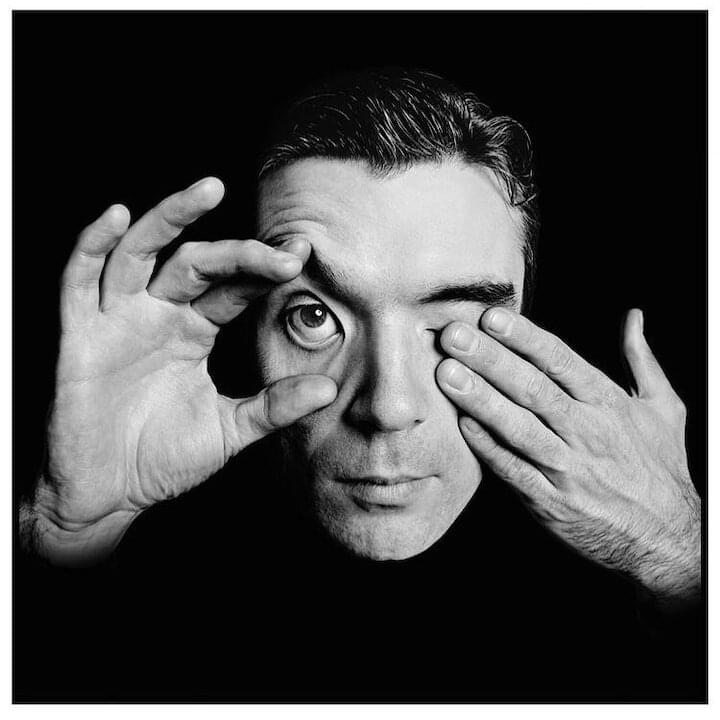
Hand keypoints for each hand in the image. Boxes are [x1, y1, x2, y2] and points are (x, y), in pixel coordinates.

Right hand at [26, 178, 336, 565]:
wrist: (109, 494)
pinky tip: (115, 216)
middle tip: (282, 250)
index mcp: (194, 331)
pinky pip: (79, 281)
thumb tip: (327, 388)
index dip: (264, 269)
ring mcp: (118, 320)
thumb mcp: (228, 430)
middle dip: (240, 252)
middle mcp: (159, 315)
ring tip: (209, 190)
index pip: (233, 287)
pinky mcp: (79, 335)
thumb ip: (273, 407)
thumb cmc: (164, 459)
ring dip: (170, 217)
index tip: (303, 256)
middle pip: (198, 262)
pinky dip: (91, 246)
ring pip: (140, 252)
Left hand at [436, 307, 700, 607]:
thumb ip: (642, 360)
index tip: (492, 316)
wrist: (666, 537)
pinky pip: (512, 470)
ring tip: (447, 374)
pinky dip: (487, 447)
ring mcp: (566, 468)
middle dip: (490, 359)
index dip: (525, 337)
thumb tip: (634, 318)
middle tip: (455, 336)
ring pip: (518, 427)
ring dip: (480, 399)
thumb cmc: (660, 468)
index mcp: (608, 404)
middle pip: (532, 389)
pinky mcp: (549, 501)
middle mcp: (586, 432)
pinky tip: (461, 425)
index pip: (560, 361)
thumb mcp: (664, 408)